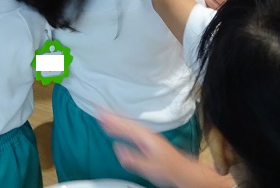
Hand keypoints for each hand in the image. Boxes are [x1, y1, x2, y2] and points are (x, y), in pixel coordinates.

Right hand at [98, 111, 216, 187]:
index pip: (125, 125)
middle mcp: (145, 133)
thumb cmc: (168, 168)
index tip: (100, 112)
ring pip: (128, 125)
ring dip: (116, 120)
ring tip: (103, 117)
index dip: (112, 118)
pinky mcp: (147, 140)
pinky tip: (116, 129)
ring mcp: (146, 136)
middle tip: (98, 110)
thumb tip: (117, 148)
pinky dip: (122, 127)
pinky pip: (131, 130)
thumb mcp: (149, 166)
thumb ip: (133, 157)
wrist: (181, 170)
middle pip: (126, 122)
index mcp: (145, 136)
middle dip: (111, 116)